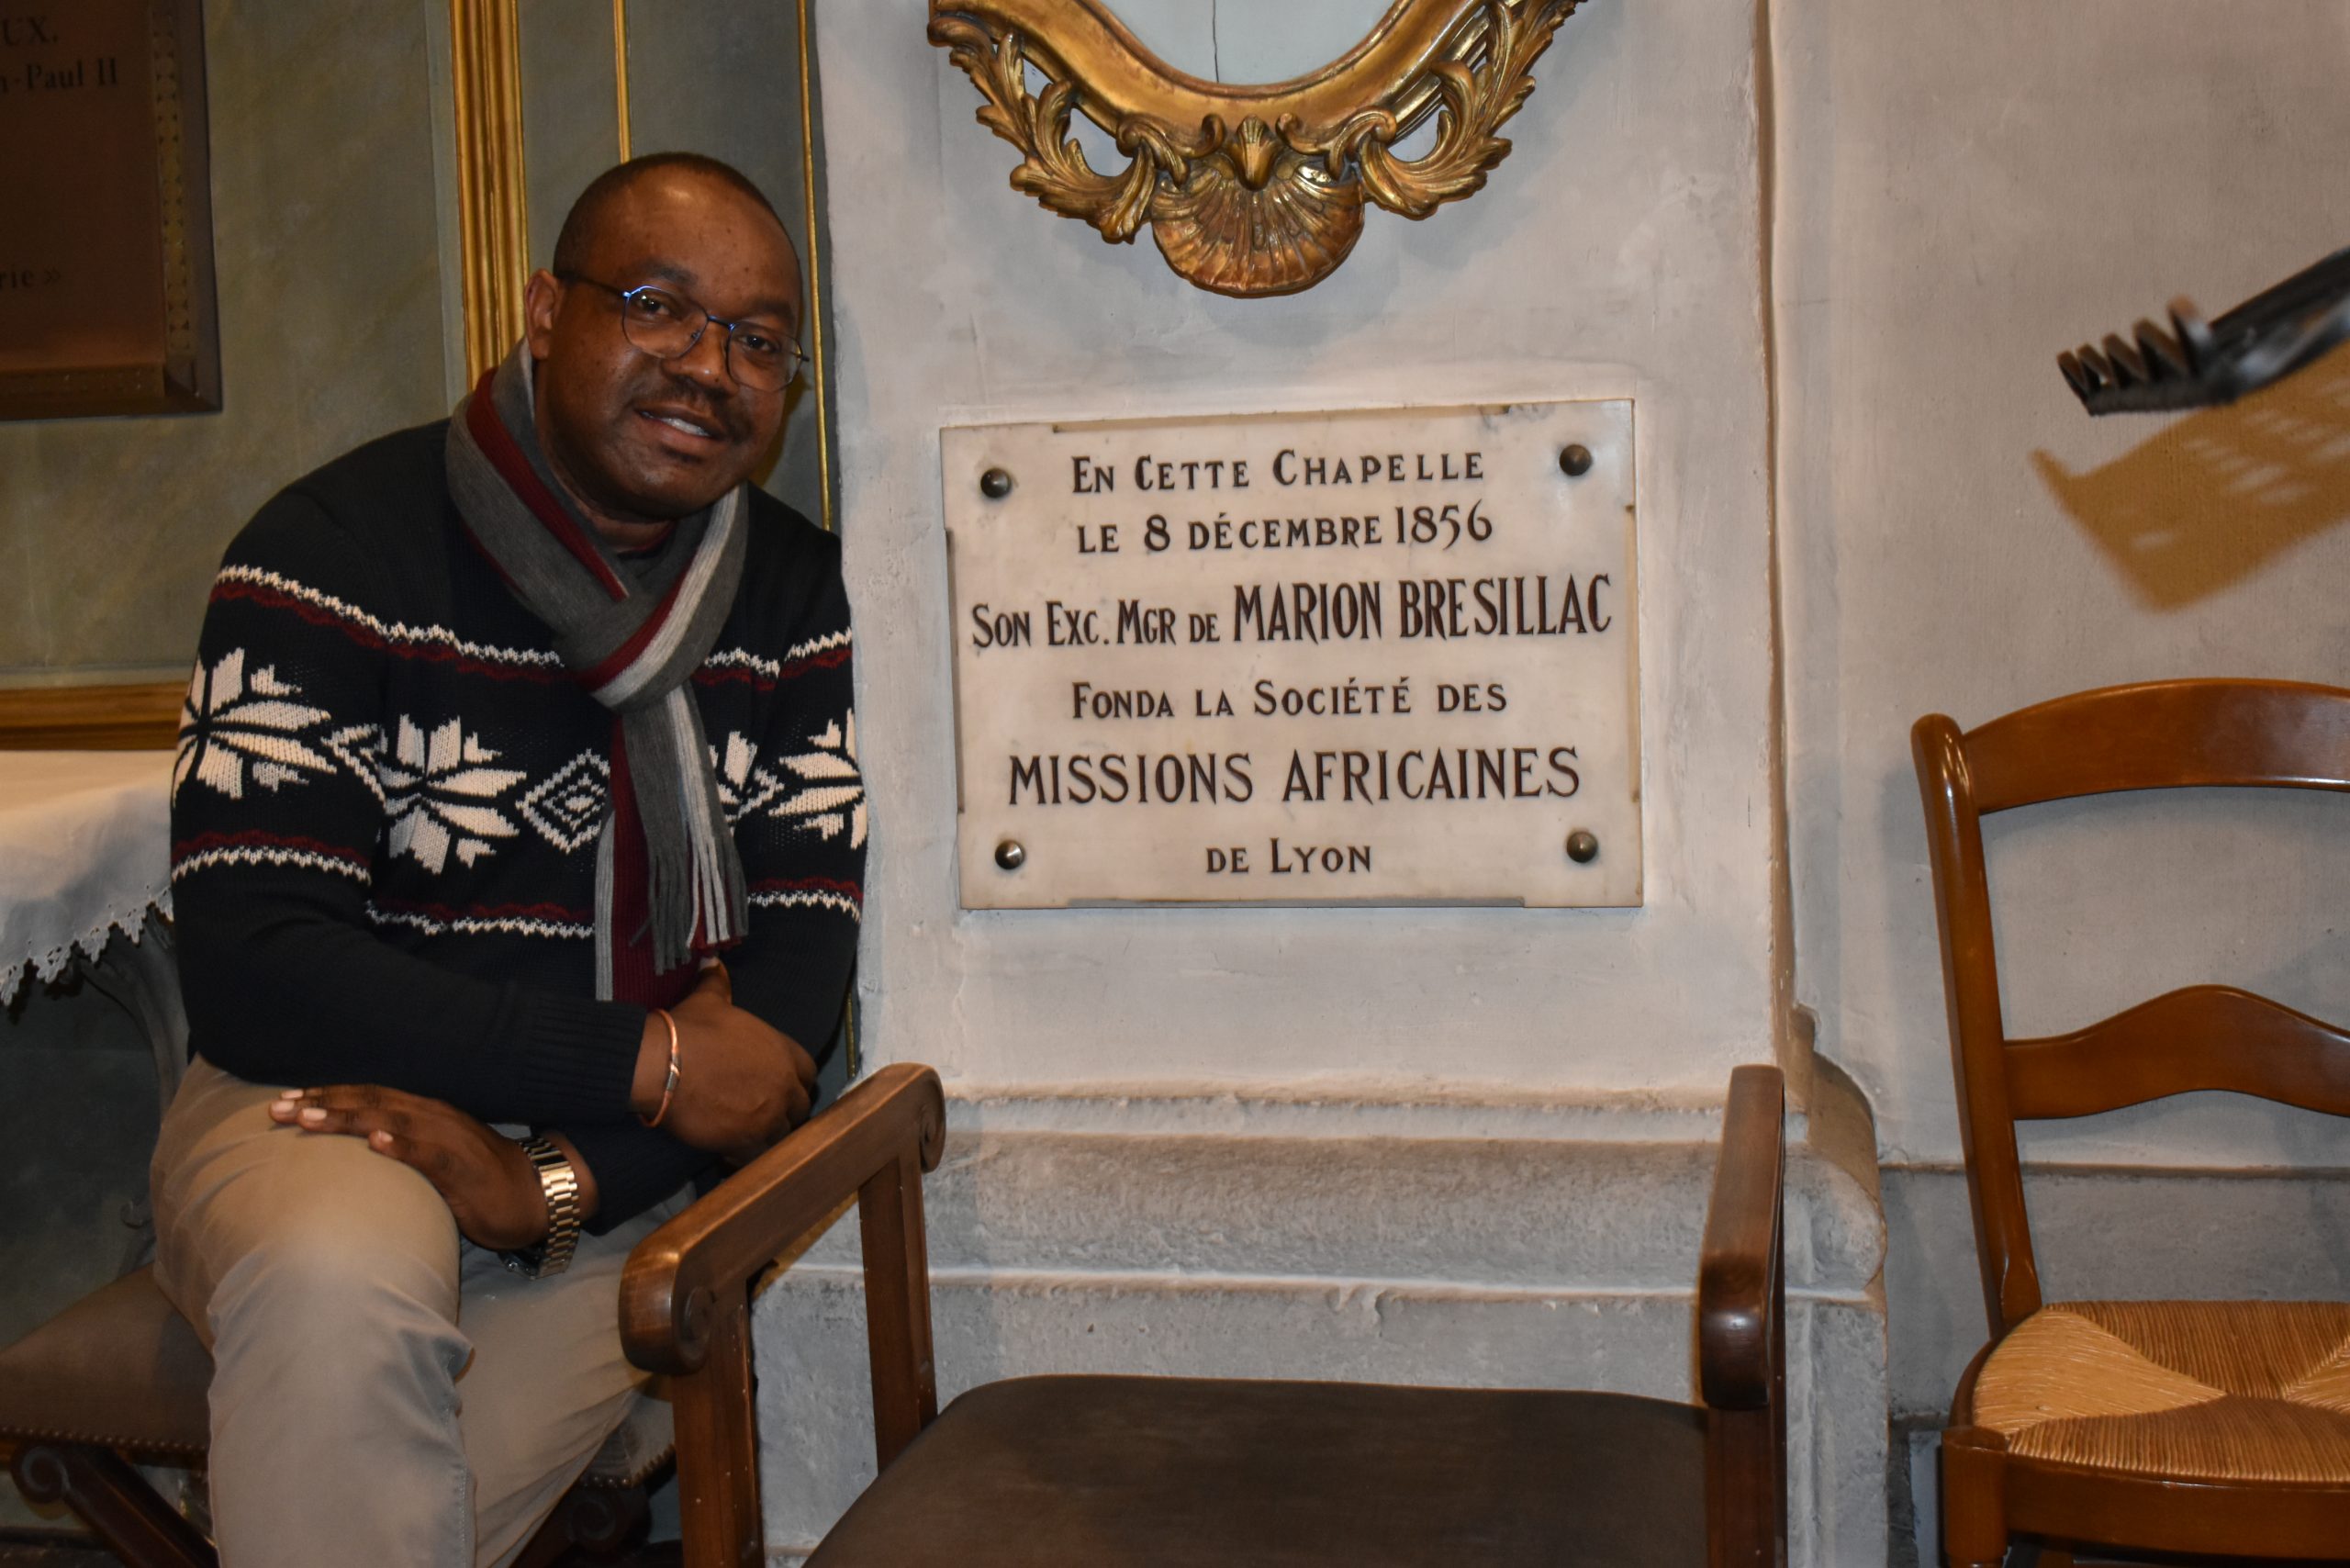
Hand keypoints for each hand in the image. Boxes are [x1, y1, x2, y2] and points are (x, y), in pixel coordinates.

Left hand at [270, 1085, 582, 1249]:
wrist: (535, 1193)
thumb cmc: (479, 1179)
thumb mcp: (433, 1156)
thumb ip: (400, 1147)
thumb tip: (357, 1150)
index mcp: (423, 1113)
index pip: (368, 1096)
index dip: (326, 1095)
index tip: (285, 1100)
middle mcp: (433, 1117)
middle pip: (370, 1102)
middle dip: (321, 1103)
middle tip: (276, 1109)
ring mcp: (449, 1140)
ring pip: (392, 1120)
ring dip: (348, 1118)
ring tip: (309, 1118)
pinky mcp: (464, 1168)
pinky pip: (430, 1153)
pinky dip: (403, 1145)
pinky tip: (377, 1142)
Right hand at [635, 962, 817, 1157]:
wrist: (662, 1063)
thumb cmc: (689, 1029)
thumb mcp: (708, 1000)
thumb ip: (719, 984)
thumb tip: (714, 962)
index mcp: (781, 1051)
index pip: (807, 1071)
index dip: (793, 1079)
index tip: (778, 1084)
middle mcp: (782, 1084)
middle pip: (800, 1106)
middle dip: (785, 1109)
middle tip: (763, 1113)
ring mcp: (767, 1115)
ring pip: (784, 1134)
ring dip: (769, 1135)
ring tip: (750, 1135)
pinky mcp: (746, 1140)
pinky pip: (759, 1156)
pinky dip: (749, 1157)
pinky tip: (733, 1154)